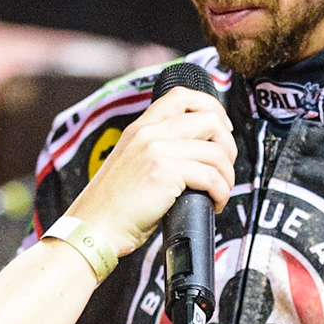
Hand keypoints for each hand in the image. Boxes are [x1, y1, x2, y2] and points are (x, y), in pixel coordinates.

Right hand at [64, 86, 234, 257]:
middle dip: (228, 145)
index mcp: (141, 127)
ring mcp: (157, 149)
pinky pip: (211, 176)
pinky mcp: (165, 172)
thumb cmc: (114, 206)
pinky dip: (221, 192)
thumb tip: (197, 153)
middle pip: (210, 119)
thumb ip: (157, 150)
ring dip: (227, 175)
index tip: (221, 130)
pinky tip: (214, 203)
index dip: (211, 108)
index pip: (182, 96)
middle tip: (224, 168)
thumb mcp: (132, 163)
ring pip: (216, 151)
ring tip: (220, 192)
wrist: (94, 227)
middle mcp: (149, 132)